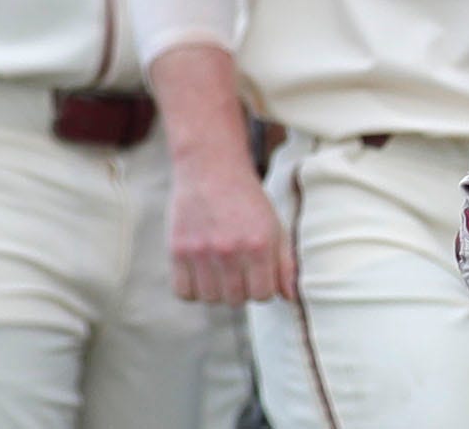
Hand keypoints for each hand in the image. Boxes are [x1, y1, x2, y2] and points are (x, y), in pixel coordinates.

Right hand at [166, 150, 295, 306]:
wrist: (211, 168)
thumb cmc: (248, 200)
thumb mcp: (275, 225)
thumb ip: (285, 263)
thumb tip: (291, 297)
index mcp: (260, 244)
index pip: (264, 295)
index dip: (263, 288)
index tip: (259, 275)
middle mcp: (230, 250)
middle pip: (237, 300)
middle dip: (241, 289)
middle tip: (239, 269)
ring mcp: (201, 252)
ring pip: (211, 299)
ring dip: (217, 290)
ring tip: (220, 268)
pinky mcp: (177, 251)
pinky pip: (184, 293)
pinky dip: (193, 289)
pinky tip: (201, 272)